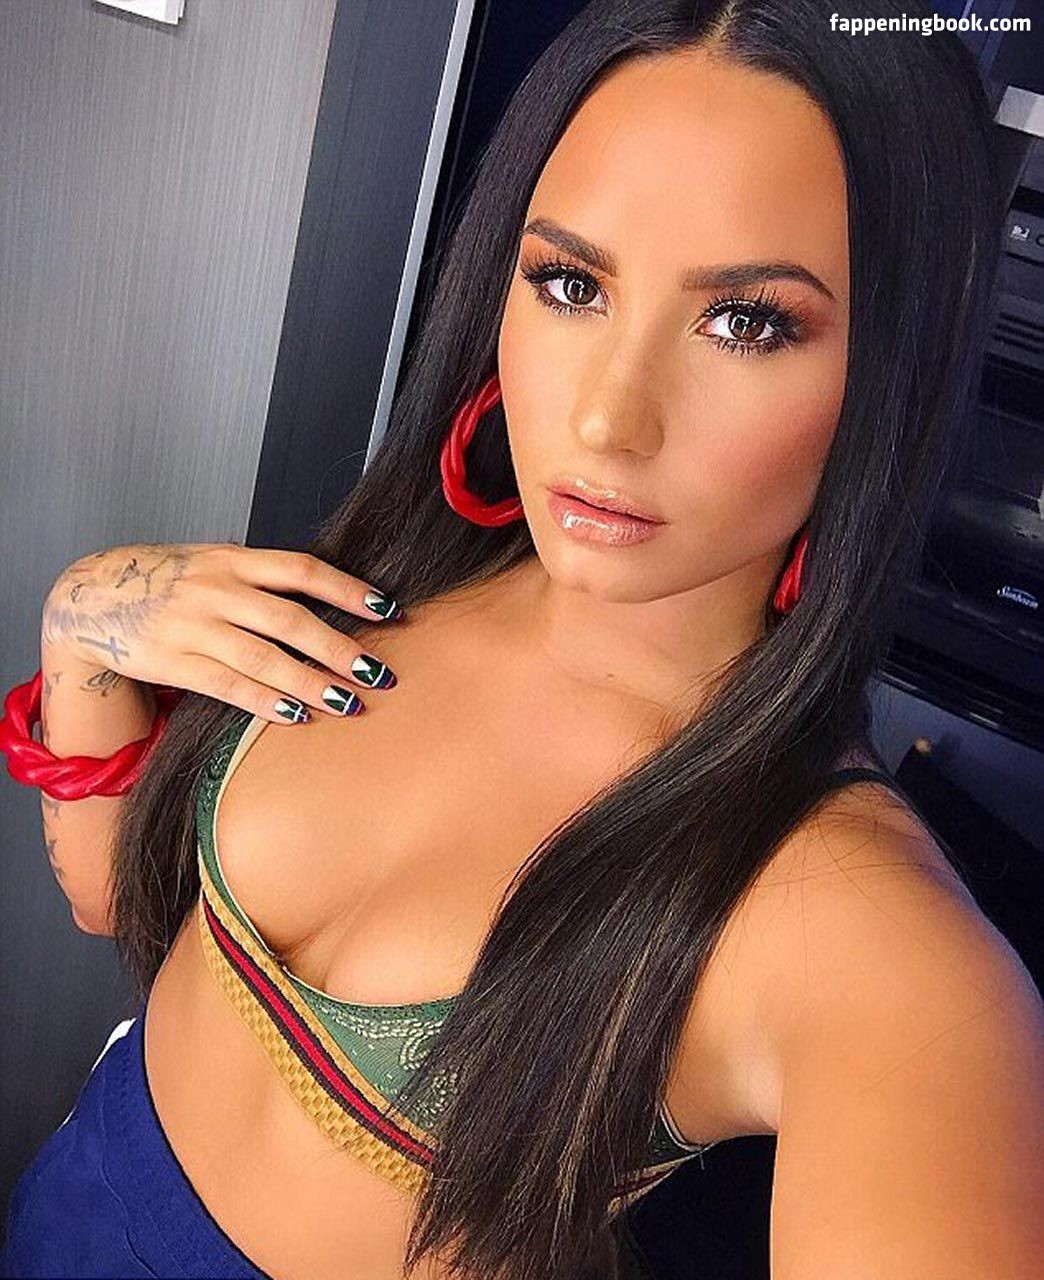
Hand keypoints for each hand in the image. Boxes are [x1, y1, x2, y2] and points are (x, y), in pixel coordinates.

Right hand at [41, 542, 401, 721]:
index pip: (302, 570)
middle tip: (379, 673)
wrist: (92, 596)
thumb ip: (264, 578)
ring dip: (310, 683)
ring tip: (348, 702)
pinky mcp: (171, 662)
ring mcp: (191, 626)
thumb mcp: (215, 563)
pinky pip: (227, 686)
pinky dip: (265, 702)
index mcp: (233, 559)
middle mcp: (215, 589)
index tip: (387, 610)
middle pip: (290, 620)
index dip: (347, 589)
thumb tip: (333, 599)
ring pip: (262, 658)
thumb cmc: (170, 580)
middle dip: (340, 649)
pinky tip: (298, 714)